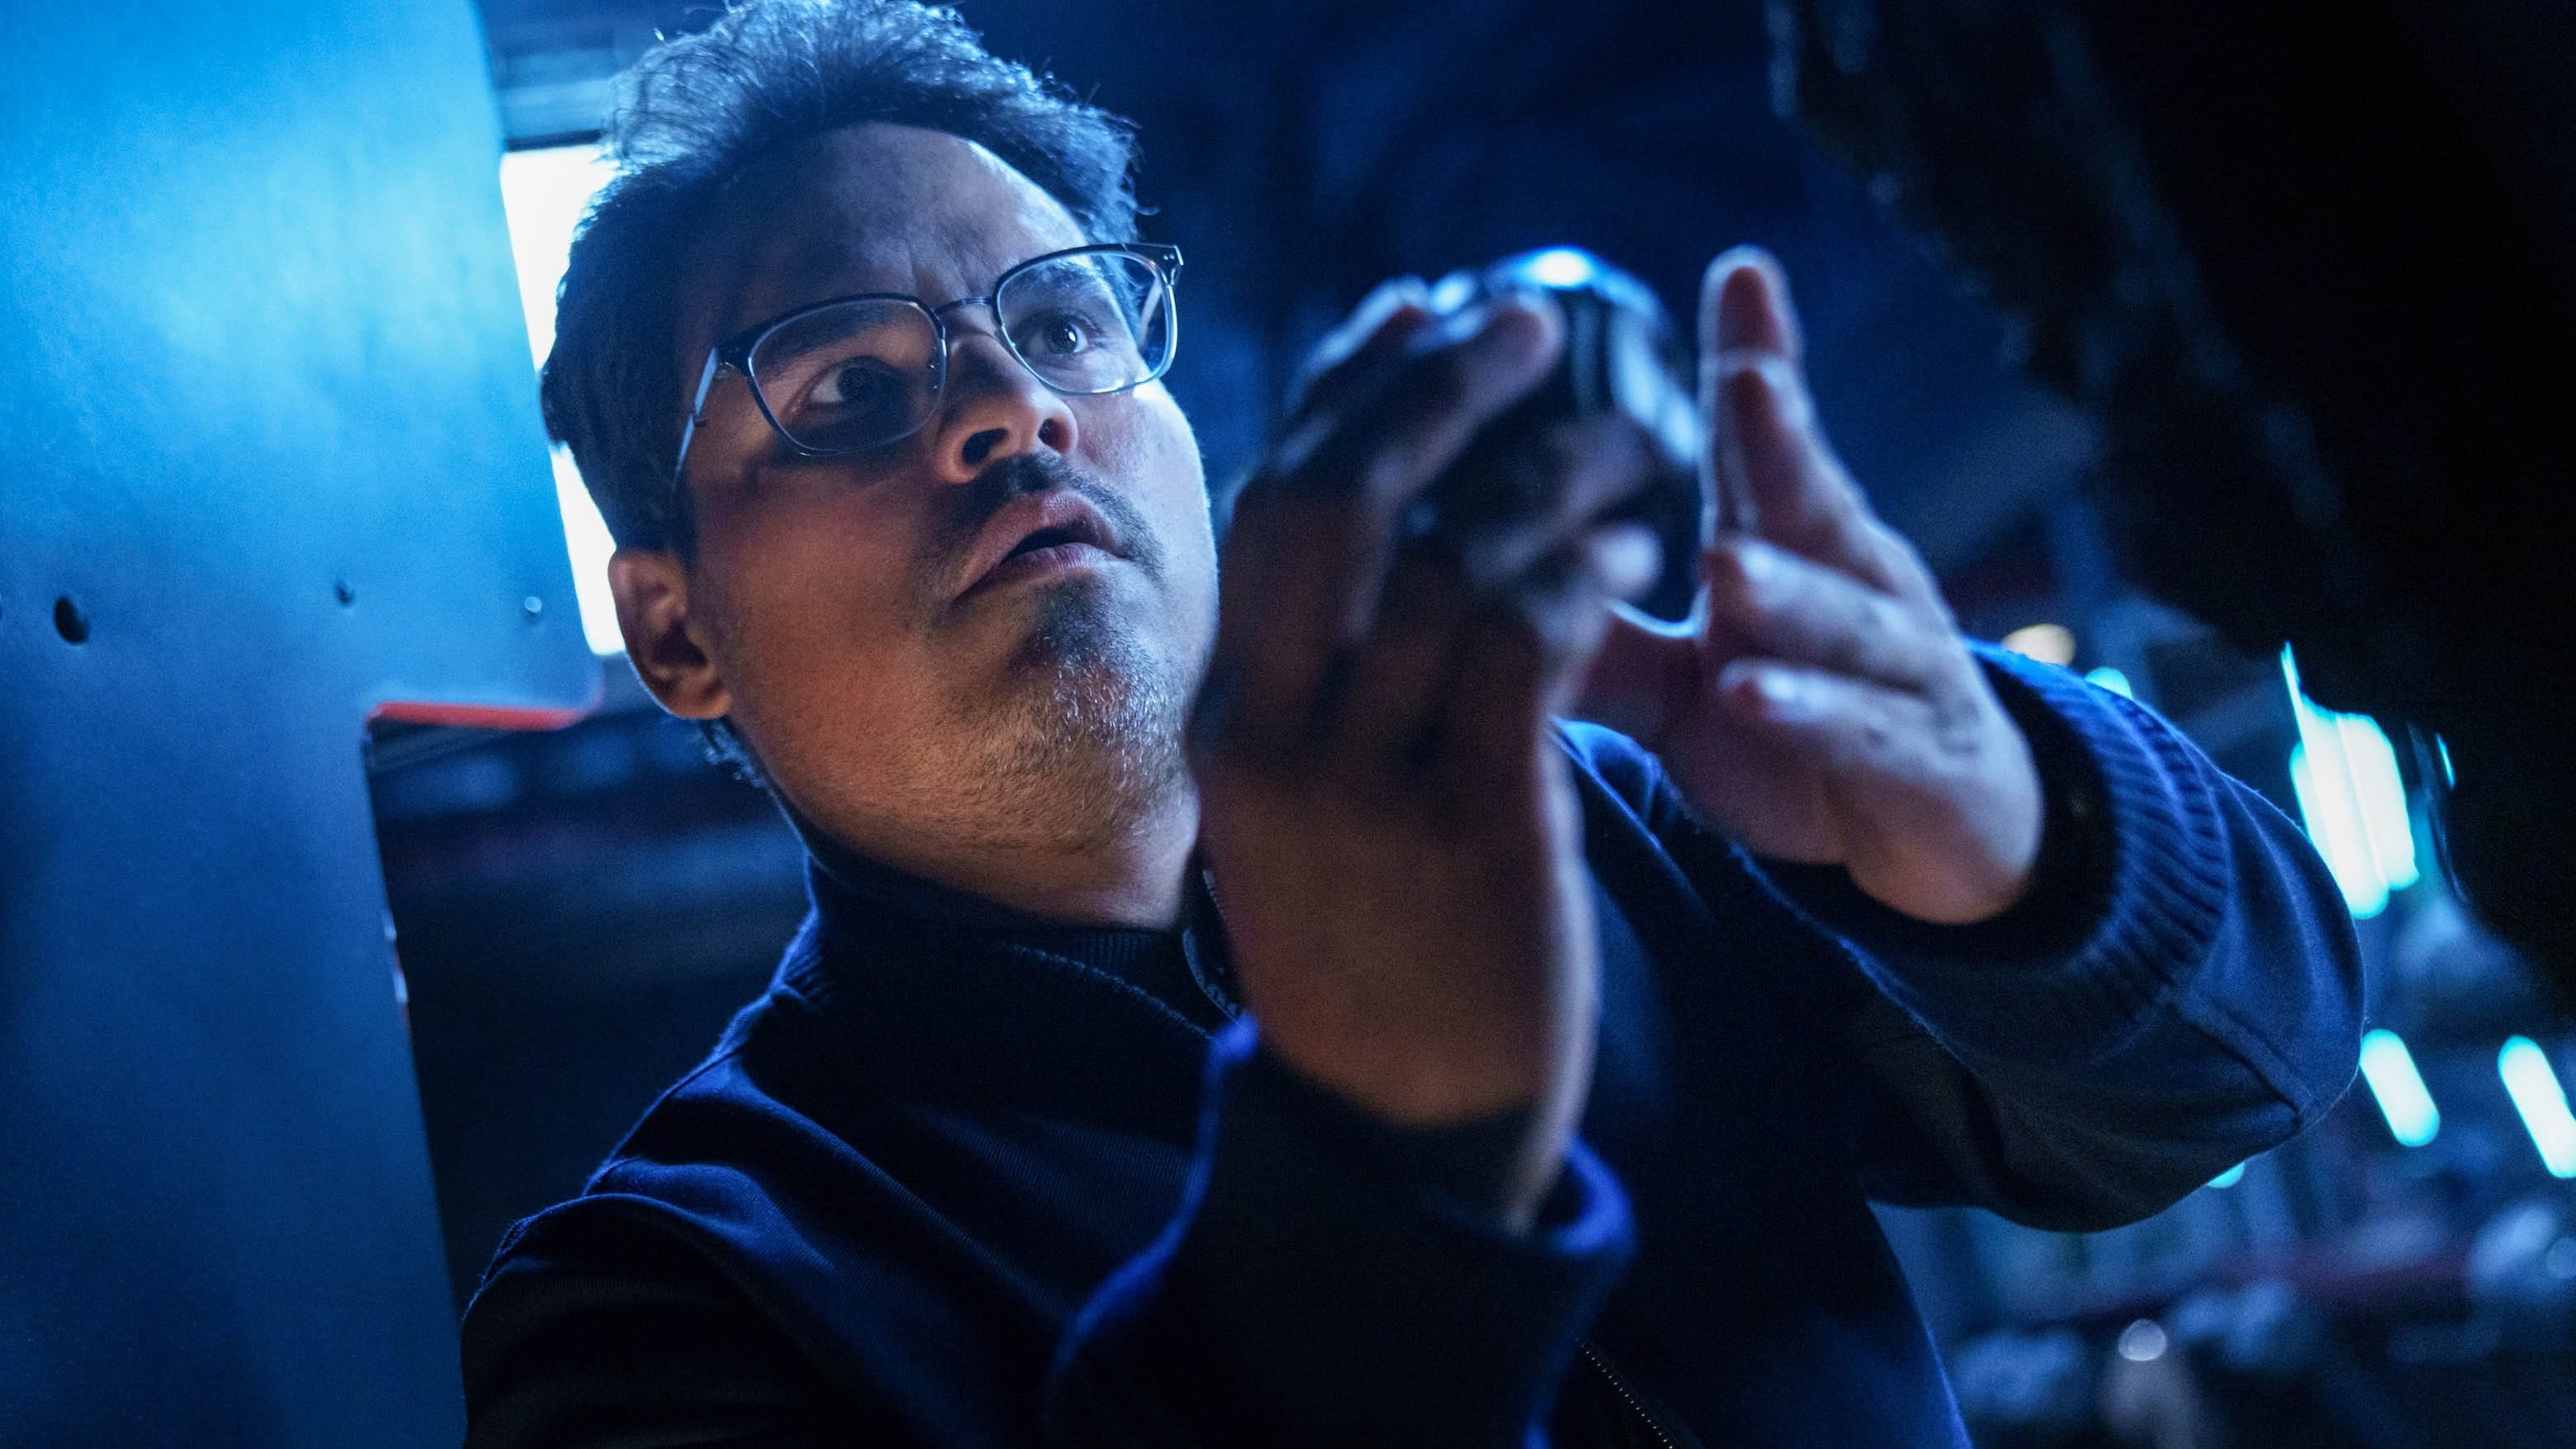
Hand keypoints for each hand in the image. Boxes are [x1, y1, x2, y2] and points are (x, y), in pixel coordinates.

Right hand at [1191, 280, 1658, 1226]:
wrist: (1400, 1127)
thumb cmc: (1370, 947)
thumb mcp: (1298, 807)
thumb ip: (1323, 678)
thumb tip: (1383, 529)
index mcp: (1227, 713)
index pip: (1272, 501)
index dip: (1347, 385)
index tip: (1419, 305)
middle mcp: (1272, 732)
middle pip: (1336, 499)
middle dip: (1433, 389)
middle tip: (1529, 326)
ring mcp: (1365, 782)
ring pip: (1449, 559)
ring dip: (1549, 476)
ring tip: (1628, 448)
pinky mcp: (1474, 826)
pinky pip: (1529, 646)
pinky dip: (1585, 570)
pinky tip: (1634, 548)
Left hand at [1581, 249, 2042, 924]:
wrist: (1937, 829)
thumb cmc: (1792, 725)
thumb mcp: (1682, 682)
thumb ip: (1598, 634)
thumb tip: (1468, 588)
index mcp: (1790, 547)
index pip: (1765, 443)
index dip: (1759, 358)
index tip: (1741, 270)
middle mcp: (1852, 585)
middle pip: (1810, 500)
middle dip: (1780, 437)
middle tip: (1746, 376)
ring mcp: (1895, 669)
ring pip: (1840, 619)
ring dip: (1786, 591)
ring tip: (1726, 562)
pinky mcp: (1915, 759)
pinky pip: (1857, 730)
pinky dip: (1807, 713)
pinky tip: (1750, 694)